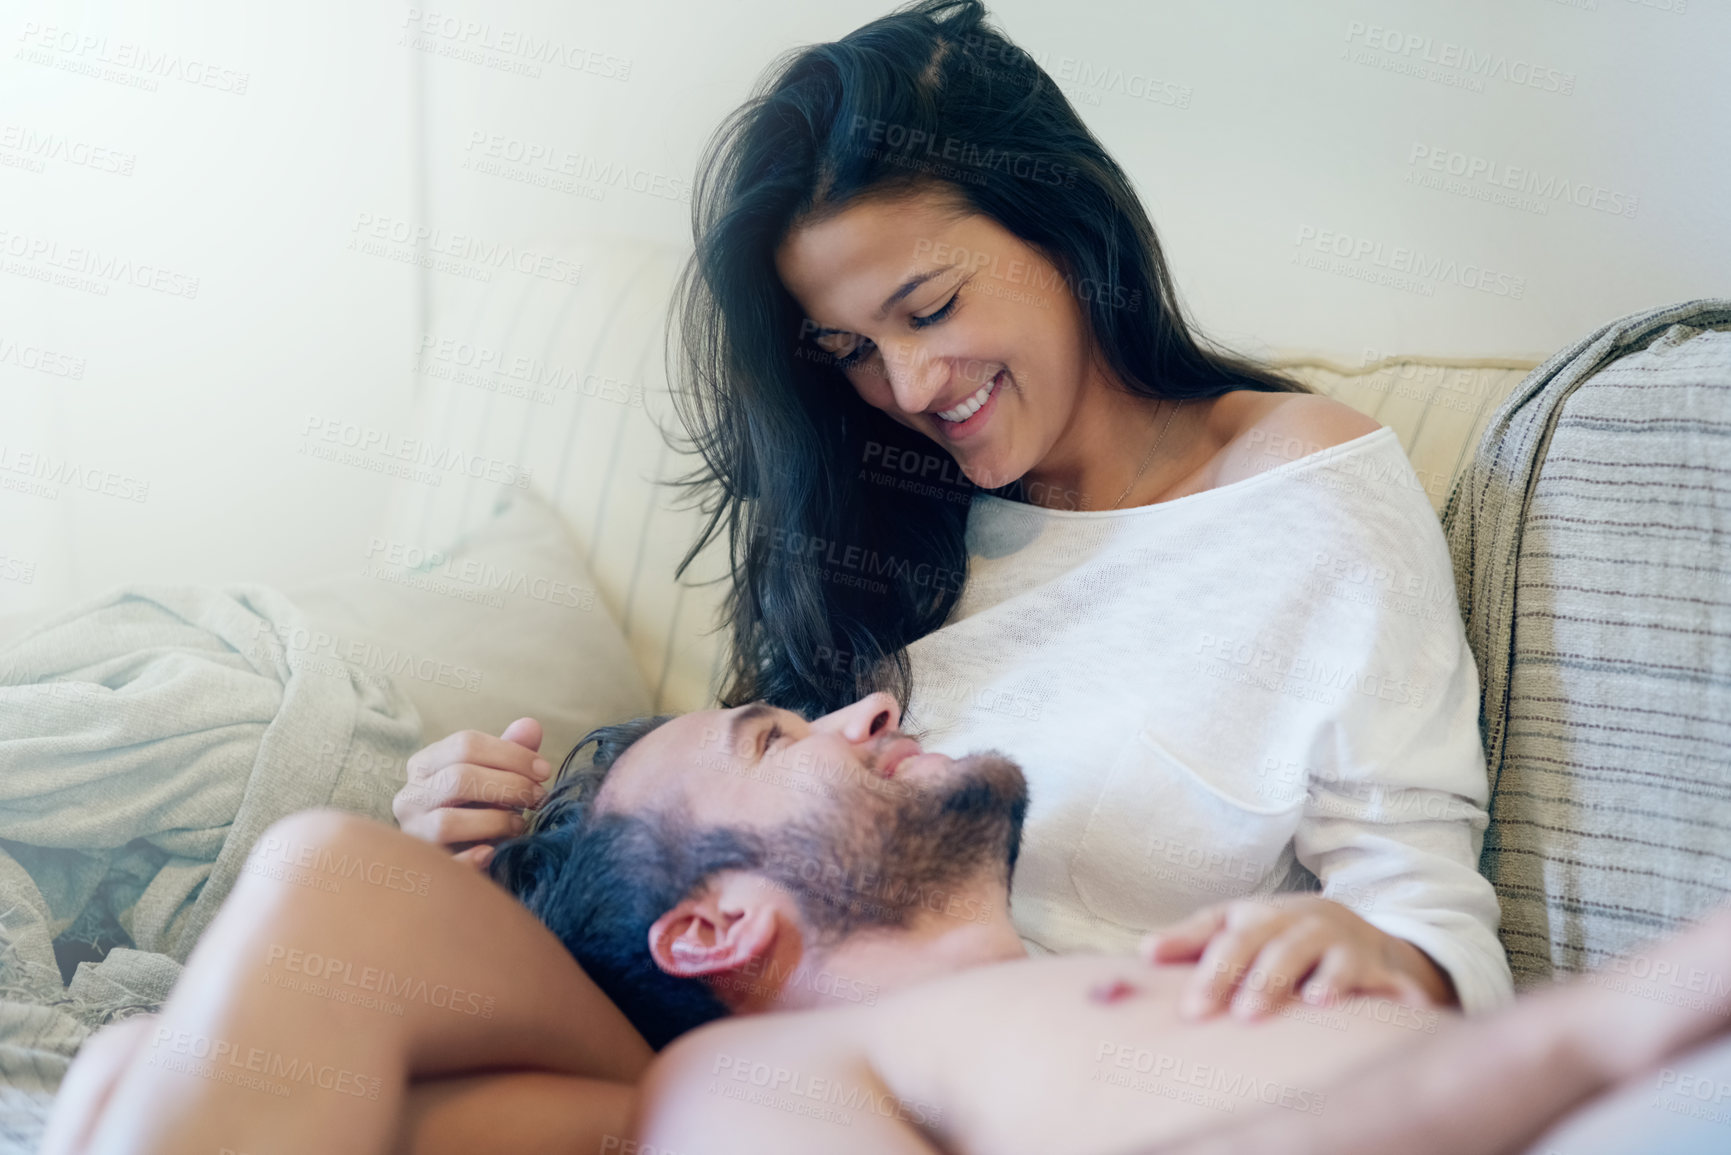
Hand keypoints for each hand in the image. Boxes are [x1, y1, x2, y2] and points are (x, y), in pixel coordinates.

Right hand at [392, 718, 550, 868]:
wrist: (455, 858)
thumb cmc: (477, 807)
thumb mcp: (494, 775)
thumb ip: (511, 751)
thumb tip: (531, 726)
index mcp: (425, 763)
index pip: (466, 744)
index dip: (512, 754)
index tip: (544, 770)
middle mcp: (409, 796)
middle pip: (460, 778)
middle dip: (510, 785)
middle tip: (539, 797)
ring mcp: (411, 833)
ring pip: (448, 822)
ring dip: (495, 821)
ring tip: (518, 824)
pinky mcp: (421, 867)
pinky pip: (446, 863)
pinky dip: (473, 858)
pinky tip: (493, 852)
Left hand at [1139, 895, 1455, 1020]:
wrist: (1356, 933)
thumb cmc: (1279, 936)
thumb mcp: (1236, 928)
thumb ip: (1192, 940)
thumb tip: (1144, 952)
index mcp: (1259, 915)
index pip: (1228, 938)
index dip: (1209, 970)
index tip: (1188, 1009)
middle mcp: (1300, 923)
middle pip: (1275, 945)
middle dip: (1259, 979)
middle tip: (1241, 1016)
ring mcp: (1342, 942)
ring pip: (1328, 957)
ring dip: (1323, 980)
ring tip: (1313, 1003)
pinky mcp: (1380, 966)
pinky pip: (1388, 981)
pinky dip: (1392, 995)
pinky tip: (1398, 1013)